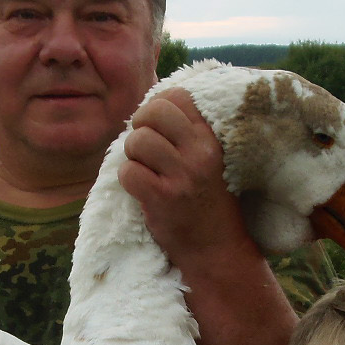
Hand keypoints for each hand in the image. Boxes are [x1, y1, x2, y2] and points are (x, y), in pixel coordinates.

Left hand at [118, 89, 258, 271]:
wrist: (216, 248)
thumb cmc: (207, 201)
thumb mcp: (209, 159)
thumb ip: (188, 133)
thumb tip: (151, 104)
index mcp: (211, 137)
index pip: (177, 96)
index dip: (158, 106)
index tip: (157, 127)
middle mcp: (200, 152)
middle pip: (153, 111)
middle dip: (140, 125)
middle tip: (145, 147)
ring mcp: (182, 175)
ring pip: (138, 141)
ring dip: (133, 155)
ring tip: (145, 171)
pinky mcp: (163, 197)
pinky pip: (128, 171)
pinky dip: (128, 179)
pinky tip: (141, 189)